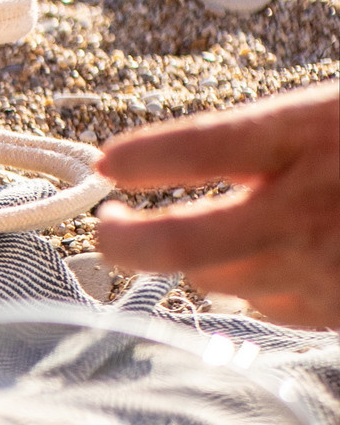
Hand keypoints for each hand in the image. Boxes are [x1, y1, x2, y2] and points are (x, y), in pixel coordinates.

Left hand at [94, 82, 339, 327]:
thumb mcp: (331, 113)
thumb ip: (266, 136)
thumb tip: (185, 155)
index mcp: (307, 136)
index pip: (200, 146)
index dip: (141, 158)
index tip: (107, 164)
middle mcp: (300, 210)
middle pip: (178, 242)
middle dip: (123, 241)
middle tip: (105, 226)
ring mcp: (312, 268)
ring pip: (210, 278)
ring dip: (197, 258)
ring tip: (214, 232)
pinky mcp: (327, 311)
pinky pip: (259, 305)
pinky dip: (249, 281)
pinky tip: (270, 256)